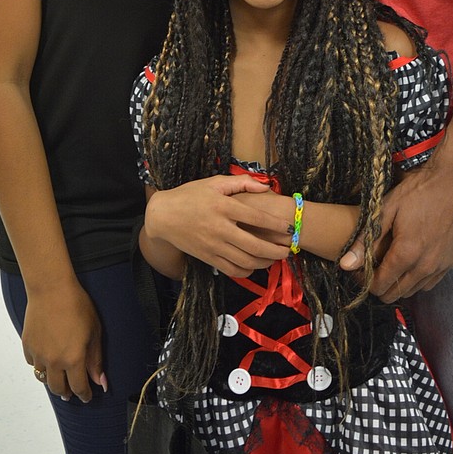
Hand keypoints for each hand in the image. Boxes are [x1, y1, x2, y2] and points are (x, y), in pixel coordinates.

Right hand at [22, 279, 105, 402]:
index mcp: (73, 359)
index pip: (79, 387)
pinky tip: (46, 360)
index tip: (87, 397)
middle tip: (72, 392)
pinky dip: (40, 365)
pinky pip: (33, 363)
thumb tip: (100, 382)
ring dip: (52, 380)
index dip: (84, 395)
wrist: (51, 289)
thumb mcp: (94, 331)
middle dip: (67, 393)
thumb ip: (96, 359)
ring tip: (59, 378)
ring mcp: (38, 354)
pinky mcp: (27, 346)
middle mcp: (54, 361)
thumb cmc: (77, 306)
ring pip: (43, 378)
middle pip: (59, 389)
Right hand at [146, 176, 289, 276]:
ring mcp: (213, 246)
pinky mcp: (208, 258)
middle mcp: (220, 229)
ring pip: (245, 261)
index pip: (256, 218)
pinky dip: (247, 271)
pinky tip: (255, 265)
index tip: (289, 227)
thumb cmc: (190, 195)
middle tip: (288, 249)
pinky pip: (231, 270)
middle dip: (275, 250)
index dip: (276, 224)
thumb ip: (241, 183)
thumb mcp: (214, 182)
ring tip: (275, 258)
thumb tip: (265, 186)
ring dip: (264, 262)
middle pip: (254, 245)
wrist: (163, 216)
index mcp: (223, 207)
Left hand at [339, 150, 452, 300]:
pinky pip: (429, 283)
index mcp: (407, 253)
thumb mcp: (386, 209)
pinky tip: (411, 261)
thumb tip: (345, 265)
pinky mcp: (452, 262)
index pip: (380, 286)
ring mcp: (441, 266)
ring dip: (398, 283)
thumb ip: (366, 240)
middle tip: (372, 266)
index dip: (365, 281)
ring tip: (390, 262)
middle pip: (395, 294)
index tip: (359, 269)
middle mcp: (425, 266)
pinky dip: (416, 279)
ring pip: (412, 291)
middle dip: (379, 284)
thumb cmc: (418, 191)